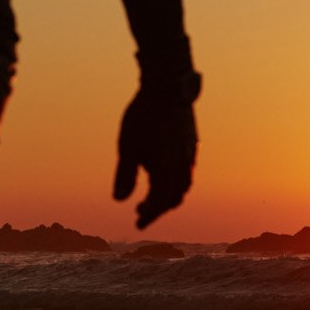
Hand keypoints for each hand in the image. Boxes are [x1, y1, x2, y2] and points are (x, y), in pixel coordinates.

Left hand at [112, 87, 195, 228]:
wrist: (168, 86)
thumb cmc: (143, 116)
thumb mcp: (127, 147)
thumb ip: (124, 175)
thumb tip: (118, 201)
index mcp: (168, 170)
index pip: (160, 203)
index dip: (149, 215)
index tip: (137, 224)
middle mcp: (183, 166)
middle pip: (174, 198)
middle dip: (158, 208)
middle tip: (140, 212)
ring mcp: (190, 154)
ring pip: (183, 185)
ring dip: (167, 195)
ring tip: (150, 195)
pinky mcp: (192, 143)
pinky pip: (186, 172)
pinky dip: (174, 181)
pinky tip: (161, 172)